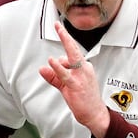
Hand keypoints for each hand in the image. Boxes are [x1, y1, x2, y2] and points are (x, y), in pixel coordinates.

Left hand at [39, 22, 109, 137]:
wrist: (95, 113)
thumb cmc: (83, 98)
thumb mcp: (66, 86)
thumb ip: (54, 77)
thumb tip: (42, 68)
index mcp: (83, 67)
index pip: (72, 52)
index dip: (66, 40)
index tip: (59, 27)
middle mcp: (84, 68)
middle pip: (74, 49)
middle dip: (65, 36)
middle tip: (57, 24)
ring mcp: (81, 76)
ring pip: (72, 58)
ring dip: (64, 48)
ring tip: (55, 41)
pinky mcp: (76, 85)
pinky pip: (66, 74)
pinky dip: (58, 67)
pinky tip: (52, 61)